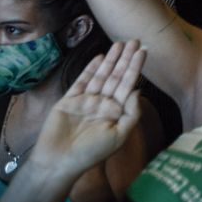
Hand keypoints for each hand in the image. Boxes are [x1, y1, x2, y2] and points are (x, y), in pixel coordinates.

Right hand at [29, 40, 144, 179]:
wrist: (58, 162)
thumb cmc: (91, 153)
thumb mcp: (119, 135)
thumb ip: (131, 113)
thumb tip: (137, 90)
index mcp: (116, 112)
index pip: (128, 85)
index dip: (135, 68)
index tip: (143, 51)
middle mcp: (103, 104)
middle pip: (116, 76)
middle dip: (125, 58)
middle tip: (134, 40)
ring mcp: (86, 101)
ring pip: (101, 75)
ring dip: (110, 59)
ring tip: (120, 43)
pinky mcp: (69, 100)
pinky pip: (82, 81)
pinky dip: (90, 68)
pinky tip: (100, 57)